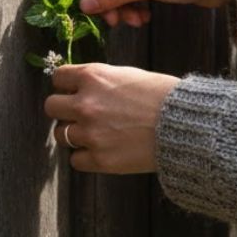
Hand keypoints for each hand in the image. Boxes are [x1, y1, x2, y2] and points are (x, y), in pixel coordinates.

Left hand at [45, 64, 179, 173]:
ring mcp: (90, 134)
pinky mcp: (99, 160)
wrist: (185, 126)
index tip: (73, 92)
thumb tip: (84, 88)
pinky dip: (86, 157)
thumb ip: (102, 81)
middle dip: (64, 111)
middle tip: (80, 116)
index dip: (66, 86)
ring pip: (60, 135)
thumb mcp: (130, 76)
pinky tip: (102, 151)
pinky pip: (76, 160)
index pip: (58, 78)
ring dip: (74, 135)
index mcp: (93, 77)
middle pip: (51, 107)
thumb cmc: (164, 97)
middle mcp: (85, 104)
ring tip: (95, 135)